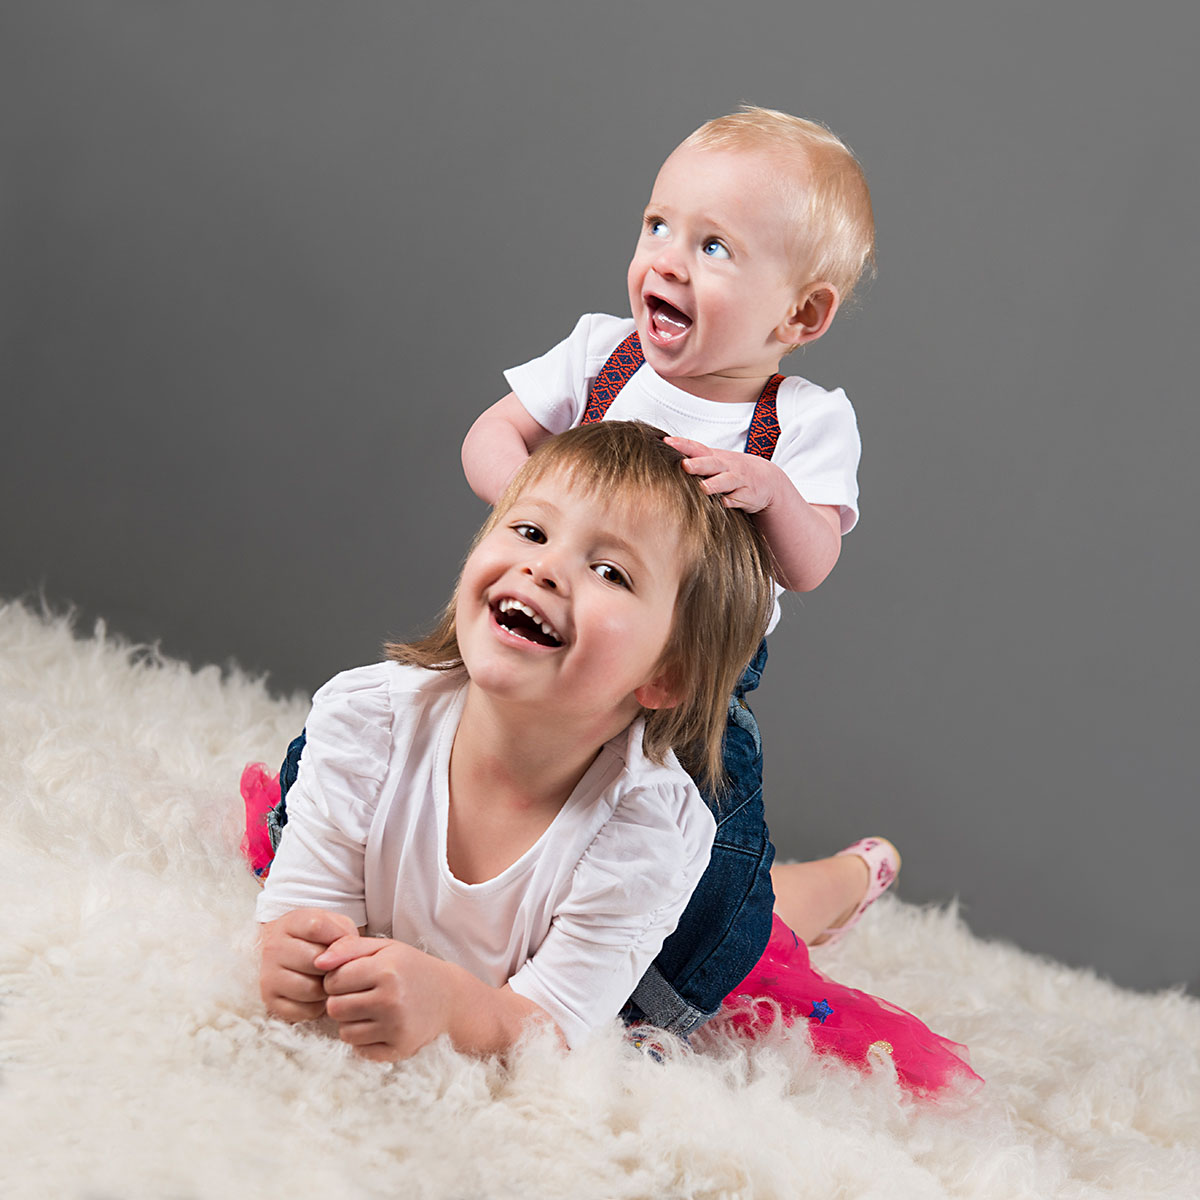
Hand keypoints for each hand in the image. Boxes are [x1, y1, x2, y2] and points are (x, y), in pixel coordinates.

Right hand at [259, 908, 359, 1022]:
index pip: (316, 927)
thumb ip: (345, 936)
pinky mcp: (270, 1001)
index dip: (337, 936)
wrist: (293, 954)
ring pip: (312, 989)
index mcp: (289, 923)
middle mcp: (273, 948)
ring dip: (327, 988)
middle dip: (333, 966)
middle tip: (335, 965)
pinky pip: (306, 1011)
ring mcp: (268, 976)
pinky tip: (317, 995)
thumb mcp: (335, 926)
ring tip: (326, 979)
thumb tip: (340, 960)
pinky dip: (319, 1006)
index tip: (339, 941)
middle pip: (315, 961)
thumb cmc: (320, 940)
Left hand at [315, 935, 453, 1060]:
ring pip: (344, 1032)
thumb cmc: (411, 969)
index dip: (338, 978)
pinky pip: (359, 1050)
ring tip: (370, 1009)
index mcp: (387, 970)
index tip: (353, 977)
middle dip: (341, 1001)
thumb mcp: (385, 948)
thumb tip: (318, 962)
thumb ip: (349, 947)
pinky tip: (379, 1026)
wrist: (449, 998)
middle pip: (334, 1008)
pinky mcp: (399, 1048)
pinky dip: (364, 1040)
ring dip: (351, 1022)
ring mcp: (395, 1027)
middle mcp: (391, 999)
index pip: (333, 980)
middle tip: (359, 994)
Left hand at [664, 436, 784, 512]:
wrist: (767, 479)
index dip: (682, 444)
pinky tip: (726, 503)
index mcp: (714, 457)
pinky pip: (739, 498)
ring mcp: (738, 480)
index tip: (666, 442)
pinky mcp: (748, 495)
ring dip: (715, 484)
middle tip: (685, 466)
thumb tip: (662, 458)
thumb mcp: (714, 462)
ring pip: (726, 481)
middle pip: (711, 463)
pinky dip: (733, 501)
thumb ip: (694, 460)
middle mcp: (726, 466)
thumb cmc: (732, 471)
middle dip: (699, 464)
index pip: (696, 448)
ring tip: (704, 488)